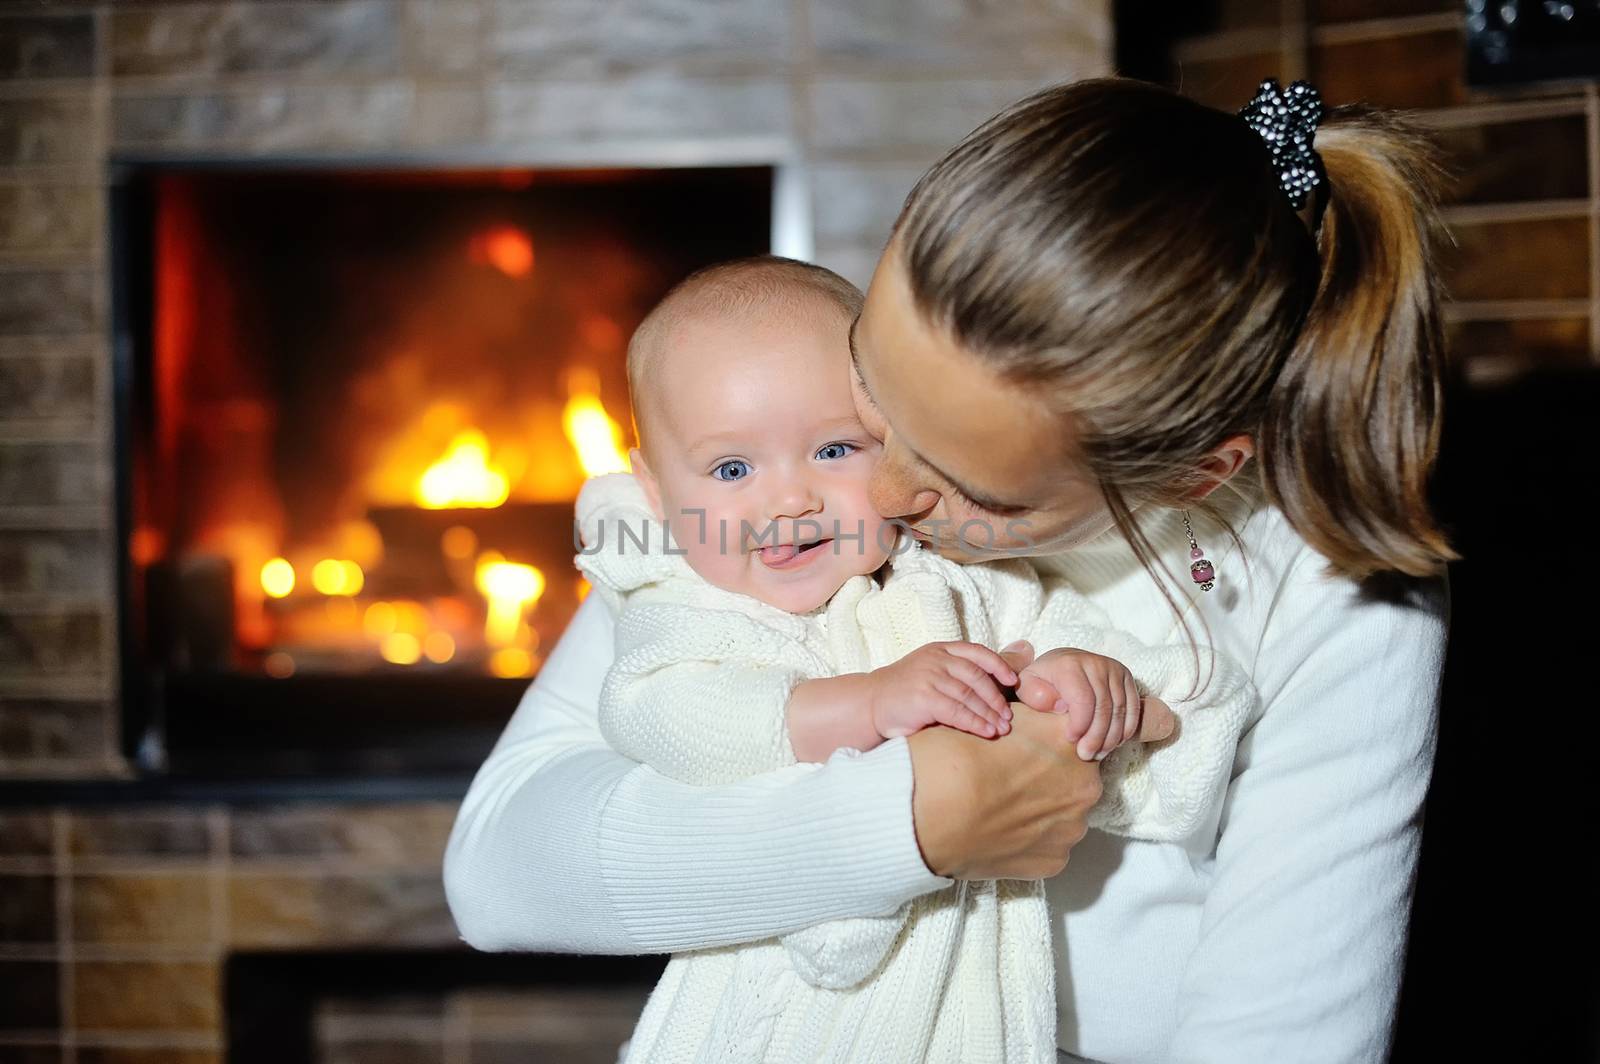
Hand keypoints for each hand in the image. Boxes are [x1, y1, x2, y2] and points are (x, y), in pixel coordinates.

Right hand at [869, 641, 1016, 740]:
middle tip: (1007, 716)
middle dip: (995, 697)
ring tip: (1001, 728)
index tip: (1013, 681)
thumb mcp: (932, 673)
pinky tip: (986, 732)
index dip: (999, 665)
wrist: (869, 704)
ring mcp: (929, 676)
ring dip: (989, 713)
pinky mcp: (924, 698)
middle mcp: (935, 659)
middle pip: (977, 676)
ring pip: (969, 695)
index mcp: (940, 650)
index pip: (977, 652)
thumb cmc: (905, 693)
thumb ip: (958, 674)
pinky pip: (958, 711)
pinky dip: (975, 723)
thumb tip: (1000, 678)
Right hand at [907, 639, 1103, 878]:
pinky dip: (1028, 839)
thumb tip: (1027, 649)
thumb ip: (1018, 690)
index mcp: (1066, 740)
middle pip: (1072, 776)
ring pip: (1062, 813)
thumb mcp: (985, 710)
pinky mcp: (1056, 860)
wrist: (922, 816)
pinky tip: (998, 832)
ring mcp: (1072, 825)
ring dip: (1037, 810)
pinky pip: (1049, 845)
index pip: (1072, 733)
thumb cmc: (947, 757)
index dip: (1044, 741)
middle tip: (1004, 782)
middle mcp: (1083, 782)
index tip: (1020, 751)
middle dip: (1044, 778)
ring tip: (997, 809)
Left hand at [1016, 647, 1172, 761]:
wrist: (1062, 663)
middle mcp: (1096, 663)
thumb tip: (1061, 707)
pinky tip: (1114, 743)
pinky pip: (1133, 707)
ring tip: (1098, 754)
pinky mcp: (1126, 676)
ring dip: (1111, 737)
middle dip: (1096, 736)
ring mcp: (1114, 669)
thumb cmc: (1042, 681)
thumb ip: (1035, 696)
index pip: (1083, 700)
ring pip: (1120, 710)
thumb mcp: (1027, 686)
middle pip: (1104, 707)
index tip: (1071, 741)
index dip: (1080, 725)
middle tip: (1086, 755)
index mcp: (1070, 664)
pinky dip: (1126, 729)